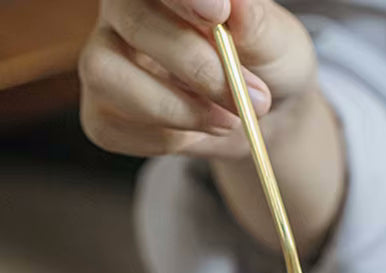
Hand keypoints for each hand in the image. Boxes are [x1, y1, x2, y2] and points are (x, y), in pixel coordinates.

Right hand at [79, 0, 316, 158]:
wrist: (263, 115)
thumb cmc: (266, 63)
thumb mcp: (276, 41)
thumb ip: (254, 22)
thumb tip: (234, 1)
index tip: (218, 14)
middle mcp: (124, 10)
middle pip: (133, 22)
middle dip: (198, 67)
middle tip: (253, 98)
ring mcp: (105, 58)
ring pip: (106, 75)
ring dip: (178, 109)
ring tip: (228, 120)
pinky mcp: (101, 111)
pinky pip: (115, 126)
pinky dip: (167, 140)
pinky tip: (196, 132)